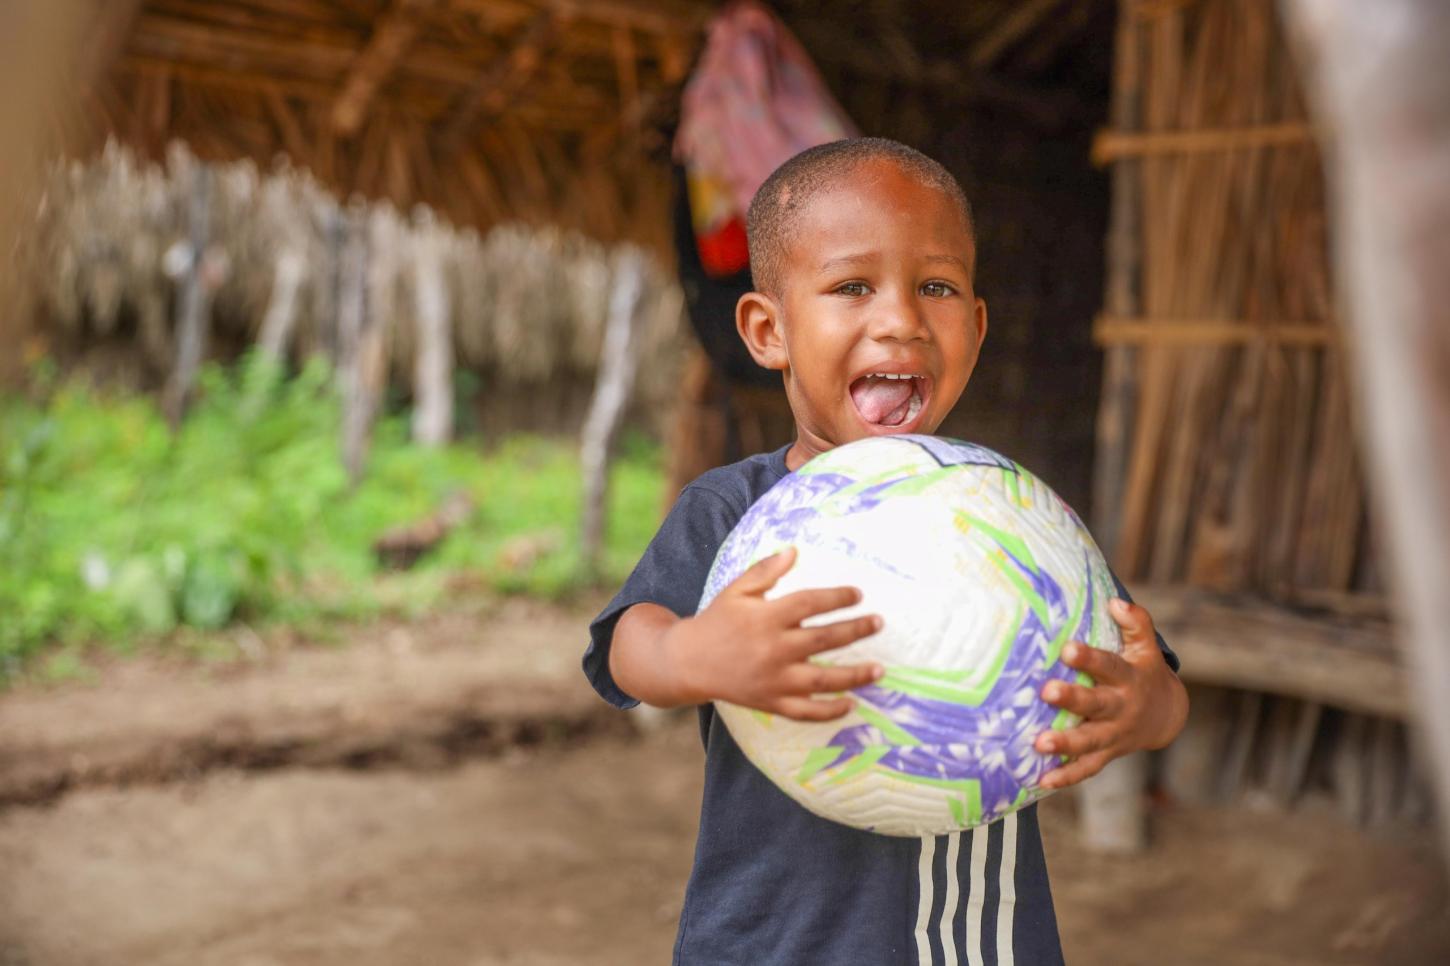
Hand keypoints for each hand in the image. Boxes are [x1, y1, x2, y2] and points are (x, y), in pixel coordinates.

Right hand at [665, 547, 884, 720]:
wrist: (688, 662)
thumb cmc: (717, 620)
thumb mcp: (736, 590)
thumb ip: (765, 571)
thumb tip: (795, 551)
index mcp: (765, 617)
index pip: (810, 603)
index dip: (838, 597)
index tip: (858, 594)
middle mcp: (773, 649)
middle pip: (824, 639)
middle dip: (856, 630)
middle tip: (879, 622)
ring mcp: (773, 679)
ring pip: (822, 680)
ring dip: (854, 675)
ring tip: (879, 670)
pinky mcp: (771, 702)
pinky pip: (806, 711)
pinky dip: (829, 711)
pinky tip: (851, 704)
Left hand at [1032, 597, 1188, 789]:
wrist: (1167, 716)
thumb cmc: (1144, 671)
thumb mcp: (1146, 647)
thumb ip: (1135, 622)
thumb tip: (1115, 600)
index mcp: (1128, 678)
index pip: (1108, 666)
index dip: (1090, 657)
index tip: (1068, 647)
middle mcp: (1121, 708)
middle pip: (1096, 704)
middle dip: (1072, 700)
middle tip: (1046, 691)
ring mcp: (1114, 734)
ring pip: (1090, 741)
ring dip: (1065, 744)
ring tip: (1038, 743)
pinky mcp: (1107, 754)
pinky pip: (1087, 769)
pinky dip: (1066, 777)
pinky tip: (1041, 781)